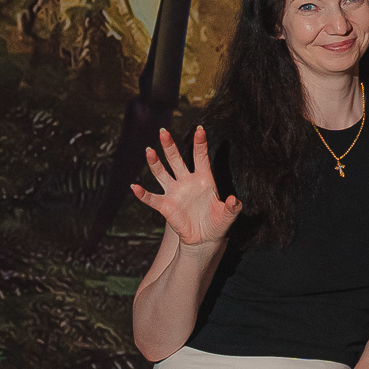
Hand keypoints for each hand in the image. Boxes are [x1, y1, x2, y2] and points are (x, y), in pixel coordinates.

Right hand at [128, 126, 242, 245]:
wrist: (205, 238)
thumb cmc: (217, 222)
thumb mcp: (228, 215)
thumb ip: (232, 207)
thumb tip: (233, 200)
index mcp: (204, 179)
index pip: (201, 157)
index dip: (200, 143)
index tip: (200, 129)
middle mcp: (187, 181)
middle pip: (176, 160)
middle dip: (169, 146)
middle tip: (163, 131)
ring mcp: (175, 192)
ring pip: (162, 173)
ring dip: (155, 163)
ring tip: (149, 150)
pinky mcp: (166, 206)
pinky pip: (152, 198)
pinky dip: (143, 194)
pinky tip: (135, 187)